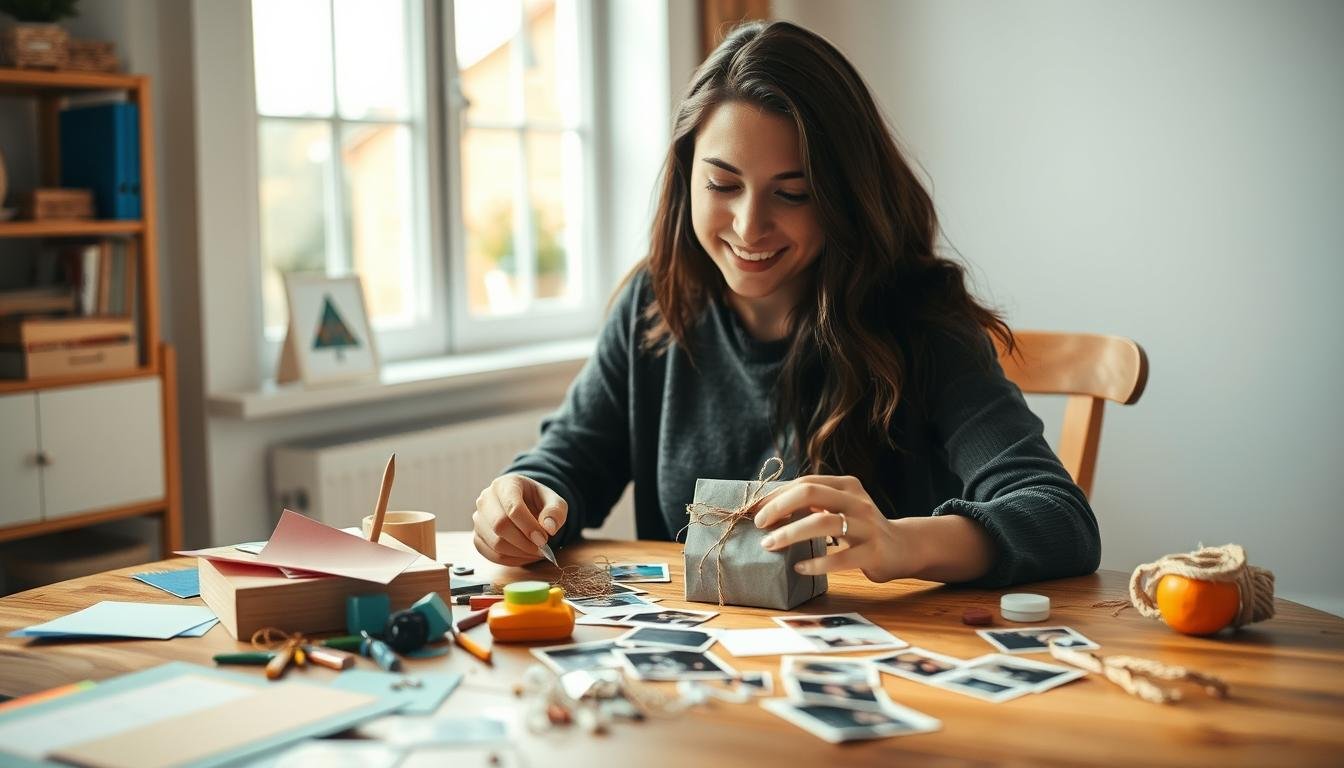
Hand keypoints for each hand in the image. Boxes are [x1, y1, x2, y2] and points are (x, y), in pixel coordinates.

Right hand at [472, 474, 567, 566]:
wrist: (525, 505)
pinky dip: (511, 560)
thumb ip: (555, 512)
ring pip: (495, 543)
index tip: (544, 539)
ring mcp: (478, 518)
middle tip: (542, 549)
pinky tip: (526, 556)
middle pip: (500, 526)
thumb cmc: (539, 502)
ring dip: (519, 553)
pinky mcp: (477, 536)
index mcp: (505, 484)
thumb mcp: (554, 501)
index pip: (512, 507)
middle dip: (524, 542)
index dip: (529, 527)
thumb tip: (549, 528)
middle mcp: (486, 499)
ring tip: (537, 552)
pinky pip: (491, 554)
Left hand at [748, 474, 915, 582]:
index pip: (805, 483)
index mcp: (846, 485)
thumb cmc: (861, 528)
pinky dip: (816, 563)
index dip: (777, 496)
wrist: (904, 548)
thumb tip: (766, 508)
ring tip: (769, 545)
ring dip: (790, 533)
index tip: (755, 511)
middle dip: (779, 507)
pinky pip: (840, 558)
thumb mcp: (841, 507)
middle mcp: (857, 501)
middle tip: (760, 525)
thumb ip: (813, 504)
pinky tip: (799, 568)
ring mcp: (867, 526)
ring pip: (823, 522)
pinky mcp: (873, 552)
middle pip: (811, 493)